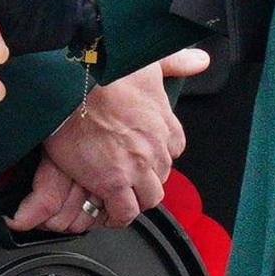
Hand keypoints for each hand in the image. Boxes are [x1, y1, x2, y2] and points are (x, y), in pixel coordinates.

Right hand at [6, 52, 205, 233]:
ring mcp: (136, 167)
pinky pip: (123, 211)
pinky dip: (118, 216)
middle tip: (126, 175)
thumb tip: (201, 60)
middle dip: (146, 176)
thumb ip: (176, 62)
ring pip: (148, 198)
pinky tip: (107, 212)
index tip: (144, 152)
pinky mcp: (112, 181)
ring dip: (135, 199)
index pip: (174, 148)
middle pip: (160, 175)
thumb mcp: (149, 60)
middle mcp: (156, 147)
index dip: (158, 152)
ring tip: (118, 197)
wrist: (73, 82)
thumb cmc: (105, 68)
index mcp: (164, 121)